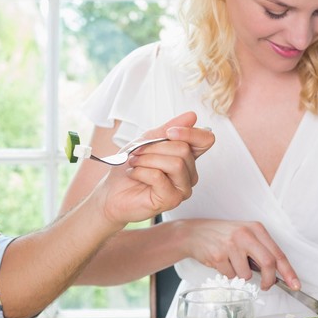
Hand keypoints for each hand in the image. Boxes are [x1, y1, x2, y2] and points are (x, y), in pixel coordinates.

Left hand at [97, 112, 214, 225]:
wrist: (112, 191)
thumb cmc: (130, 167)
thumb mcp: (147, 140)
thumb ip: (168, 129)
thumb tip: (191, 116)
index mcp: (187, 157)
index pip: (205, 140)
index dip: (190, 133)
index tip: (168, 132)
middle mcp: (189, 173)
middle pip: (184, 149)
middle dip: (155, 148)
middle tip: (138, 153)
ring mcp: (182, 188)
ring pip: (175, 163)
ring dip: (147, 159)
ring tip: (135, 163)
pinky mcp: (172, 200)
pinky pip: (159, 177)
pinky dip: (141, 171)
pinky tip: (134, 174)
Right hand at [179, 219, 300, 290]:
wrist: (193, 233)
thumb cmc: (222, 236)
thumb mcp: (244, 235)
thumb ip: (260, 250)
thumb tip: (276, 273)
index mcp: (256, 228)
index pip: (278, 253)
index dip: (288, 272)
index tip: (295, 285)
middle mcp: (245, 234)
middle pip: (268, 264)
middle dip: (269, 280)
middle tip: (265, 286)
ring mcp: (231, 244)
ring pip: (247, 274)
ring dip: (240, 275)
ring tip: (230, 262)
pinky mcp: (218, 255)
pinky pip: (231, 276)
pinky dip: (227, 274)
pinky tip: (220, 262)